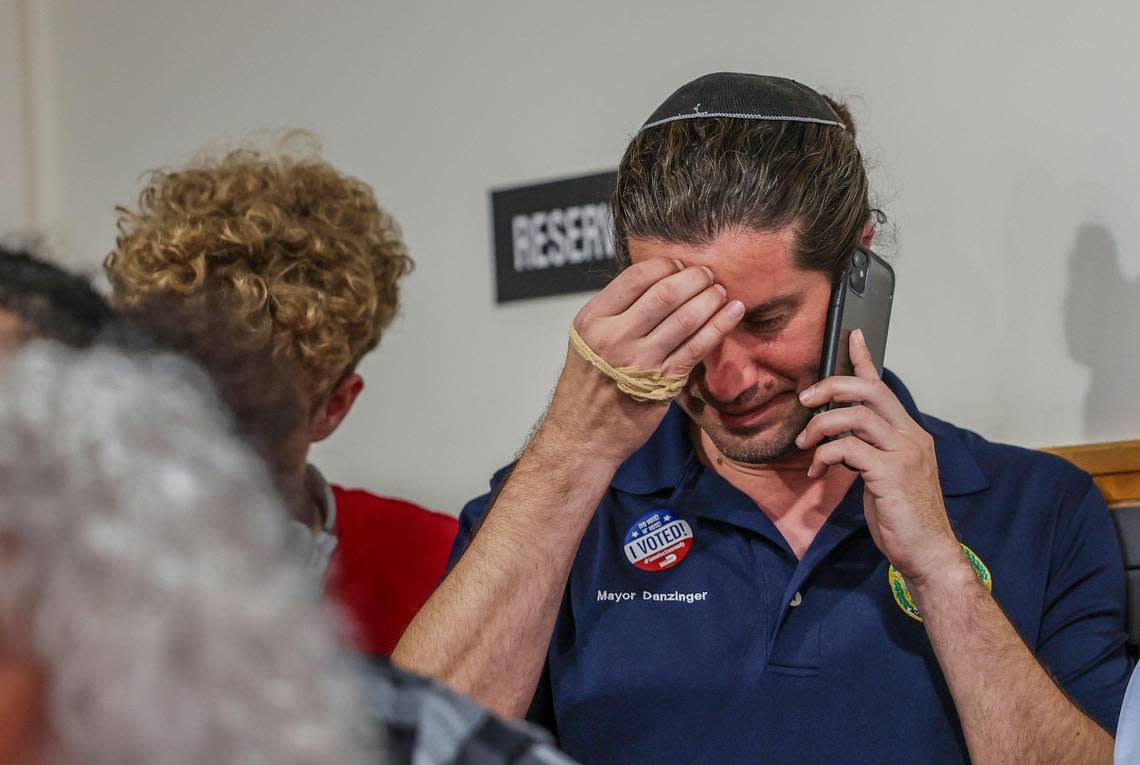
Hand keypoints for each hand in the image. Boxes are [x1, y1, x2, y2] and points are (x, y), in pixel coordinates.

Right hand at [542, 258, 743, 467]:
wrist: (583, 436)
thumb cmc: (590, 385)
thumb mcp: (589, 340)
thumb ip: (618, 313)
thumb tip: (661, 282)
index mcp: (593, 320)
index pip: (636, 276)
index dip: (667, 265)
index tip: (682, 266)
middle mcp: (614, 337)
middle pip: (665, 293)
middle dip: (695, 278)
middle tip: (709, 275)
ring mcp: (639, 361)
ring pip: (686, 318)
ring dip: (711, 299)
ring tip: (721, 293)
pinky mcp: (662, 383)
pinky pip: (698, 346)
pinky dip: (720, 325)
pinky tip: (733, 313)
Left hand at [794, 330, 963, 582]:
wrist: (928, 553)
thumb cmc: (904, 517)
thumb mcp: (885, 477)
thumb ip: (868, 452)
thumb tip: (839, 439)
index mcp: (910, 434)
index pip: (884, 387)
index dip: (865, 361)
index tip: (852, 337)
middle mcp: (911, 436)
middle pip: (869, 391)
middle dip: (831, 386)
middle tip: (805, 399)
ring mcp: (903, 454)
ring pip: (855, 416)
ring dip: (820, 425)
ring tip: (804, 443)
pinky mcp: (891, 473)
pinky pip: (847, 448)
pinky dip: (824, 455)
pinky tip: (818, 473)